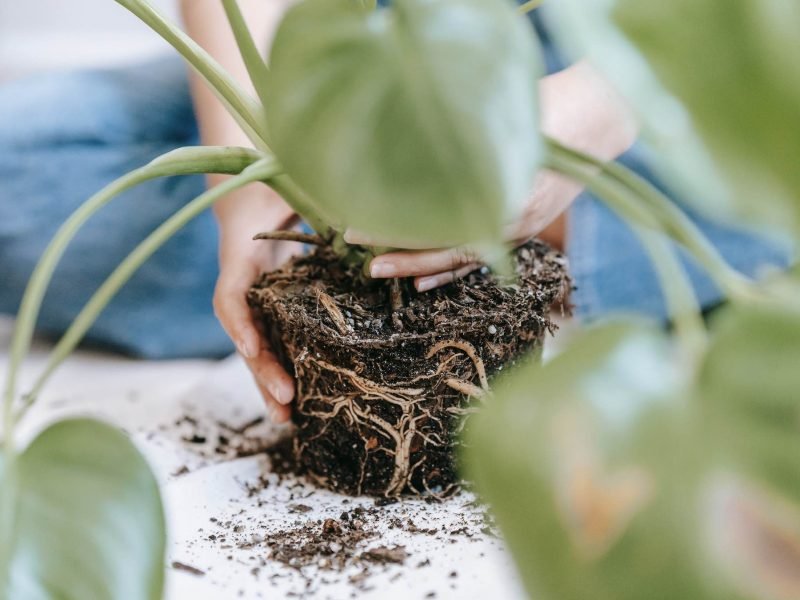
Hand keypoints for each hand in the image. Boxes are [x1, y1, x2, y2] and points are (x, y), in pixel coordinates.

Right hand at [213, 182, 298, 422]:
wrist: (251, 194)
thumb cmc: (268, 185)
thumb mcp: (284, 184)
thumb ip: (308, 198)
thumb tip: (352, 219)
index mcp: (240, 258)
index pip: (231, 295)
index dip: (239, 323)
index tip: (252, 348)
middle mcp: (244, 287)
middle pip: (246, 336)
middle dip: (263, 370)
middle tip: (284, 400)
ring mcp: (256, 302)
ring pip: (259, 349)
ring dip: (270, 383)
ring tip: (286, 419)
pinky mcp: (271, 308)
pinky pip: (275, 342)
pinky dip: (283, 370)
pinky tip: (298, 400)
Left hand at [356, 61, 636, 290]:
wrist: (598, 120)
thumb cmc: (552, 109)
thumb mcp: (507, 118)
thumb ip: (465, 140)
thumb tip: (405, 144)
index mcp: (504, 190)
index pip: (438, 219)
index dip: (396, 225)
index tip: (356, 223)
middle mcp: (510, 216)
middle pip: (445, 243)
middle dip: (398, 247)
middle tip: (356, 241)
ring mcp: (517, 228)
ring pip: (459, 256)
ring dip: (417, 264)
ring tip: (379, 268)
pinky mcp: (520, 230)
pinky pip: (479, 259)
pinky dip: (449, 271)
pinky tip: (422, 281)